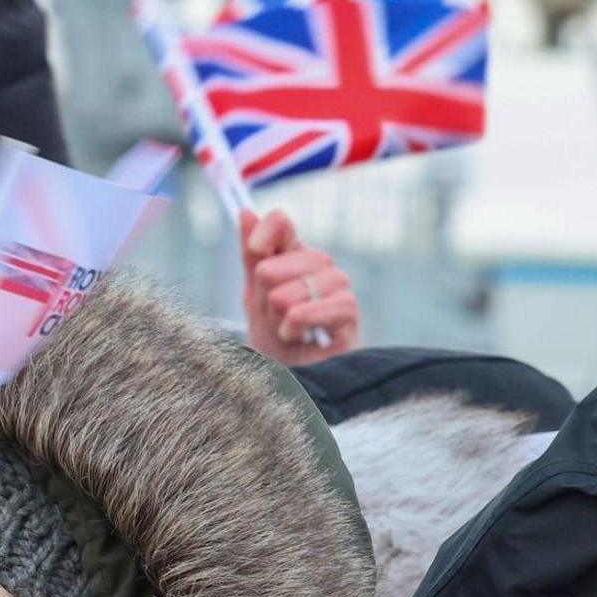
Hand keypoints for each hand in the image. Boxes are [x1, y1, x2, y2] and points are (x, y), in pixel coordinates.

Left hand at [237, 211, 358, 364]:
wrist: (287, 385)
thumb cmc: (273, 342)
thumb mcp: (253, 297)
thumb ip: (251, 256)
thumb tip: (245, 211)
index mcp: (292, 258)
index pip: (283, 225)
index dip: (267, 233)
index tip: (255, 253)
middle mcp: (319, 268)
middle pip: (295, 255)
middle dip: (272, 287)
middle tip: (270, 310)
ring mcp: (338, 290)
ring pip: (311, 281)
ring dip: (286, 308)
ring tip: (282, 328)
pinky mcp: (351, 316)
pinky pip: (332, 304)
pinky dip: (303, 321)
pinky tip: (294, 335)